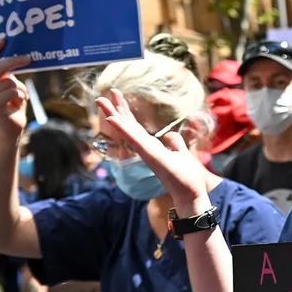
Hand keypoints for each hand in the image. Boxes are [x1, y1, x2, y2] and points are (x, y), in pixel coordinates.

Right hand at [0, 40, 31, 140]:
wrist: (12, 128)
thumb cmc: (12, 105)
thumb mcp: (9, 86)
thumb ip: (6, 74)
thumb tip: (14, 58)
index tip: (4, 41)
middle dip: (15, 61)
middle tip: (29, 59)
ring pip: (9, 81)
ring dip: (21, 89)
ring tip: (20, 97)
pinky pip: (12, 92)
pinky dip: (21, 96)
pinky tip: (18, 103)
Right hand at [96, 89, 208, 209]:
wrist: (190, 195)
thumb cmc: (186, 179)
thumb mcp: (181, 154)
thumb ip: (174, 144)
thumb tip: (169, 135)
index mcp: (151, 146)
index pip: (135, 126)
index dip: (125, 111)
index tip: (116, 96)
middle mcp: (146, 149)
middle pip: (127, 126)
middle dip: (115, 110)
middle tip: (100, 97)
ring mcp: (147, 152)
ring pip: (127, 130)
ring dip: (114, 116)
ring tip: (100, 101)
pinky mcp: (151, 156)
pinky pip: (135, 140)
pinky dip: (124, 129)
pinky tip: (113, 119)